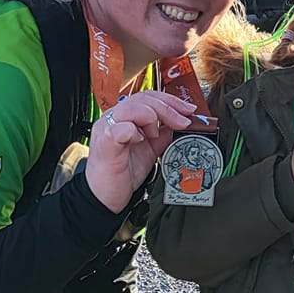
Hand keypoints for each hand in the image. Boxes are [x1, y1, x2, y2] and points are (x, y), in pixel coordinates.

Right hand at [87, 91, 196, 212]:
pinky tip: (140, 141)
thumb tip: (177, 124)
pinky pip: (122, 127)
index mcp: (123, 117)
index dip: (170, 101)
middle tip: (184, 121)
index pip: (148, 96)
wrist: (106, 197)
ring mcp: (106, 127)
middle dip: (169, 108)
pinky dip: (136, 132)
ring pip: (134, 107)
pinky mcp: (105, 141)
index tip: (188, 110)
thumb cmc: (121, 174)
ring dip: (153, 118)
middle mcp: (113, 118)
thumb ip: (161, 136)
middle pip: (143, 98)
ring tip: (155, 136)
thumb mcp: (149, 151)